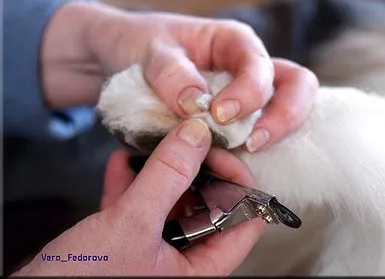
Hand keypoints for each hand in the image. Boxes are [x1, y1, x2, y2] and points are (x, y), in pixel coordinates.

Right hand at [14, 119, 263, 275]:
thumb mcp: (131, 225)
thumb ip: (166, 178)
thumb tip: (196, 136)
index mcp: (199, 268)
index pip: (244, 221)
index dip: (239, 183)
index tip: (218, 151)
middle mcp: (183, 260)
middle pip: (209, 206)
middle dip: (196, 169)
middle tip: (185, 139)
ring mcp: (154, 249)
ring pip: (172, 202)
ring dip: (161, 172)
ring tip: (154, 144)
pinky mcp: (126, 242)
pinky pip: (139, 206)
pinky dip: (132, 182)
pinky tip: (123, 161)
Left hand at [41, 1, 317, 152]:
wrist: (119, 60)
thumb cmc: (138, 45)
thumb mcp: (149, 50)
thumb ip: (171, 72)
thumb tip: (196, 103)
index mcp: (233, 43)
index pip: (261, 66)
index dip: (249, 93)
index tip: (219, 115)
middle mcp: (246, 69)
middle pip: (295, 88)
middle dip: (282, 117)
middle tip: (251, 143)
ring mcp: (242, 97)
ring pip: (283, 114)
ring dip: (272, 137)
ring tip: (244, 155)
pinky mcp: (230, 122)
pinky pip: (254, 136)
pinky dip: (250, 153)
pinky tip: (231, 166)